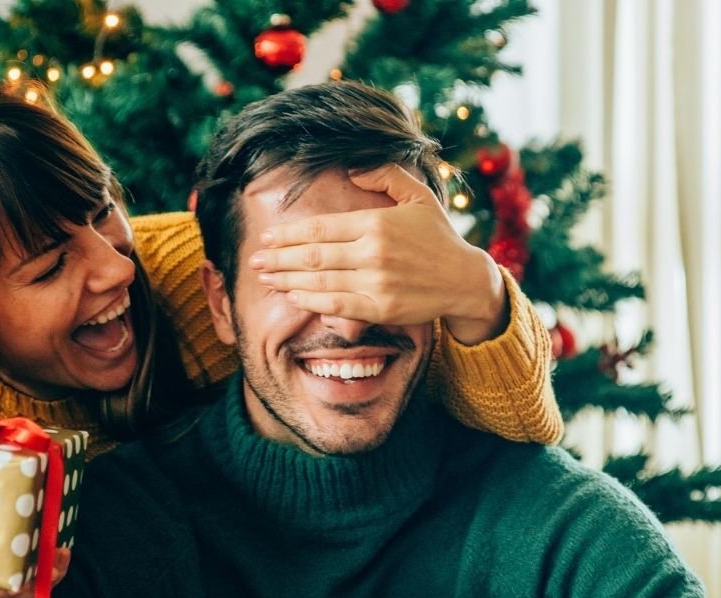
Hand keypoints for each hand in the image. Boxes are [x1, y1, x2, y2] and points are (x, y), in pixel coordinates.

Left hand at [249, 164, 506, 343]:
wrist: (465, 279)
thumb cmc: (438, 235)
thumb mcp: (418, 194)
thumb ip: (385, 175)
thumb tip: (351, 167)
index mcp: (376, 223)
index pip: (320, 228)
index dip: (289, 234)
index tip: (268, 237)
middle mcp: (373, 253)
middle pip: (312, 256)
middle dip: (278, 259)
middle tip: (255, 260)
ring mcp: (376, 283)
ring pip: (319, 282)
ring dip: (287, 281)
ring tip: (265, 279)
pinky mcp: (380, 308)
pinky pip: (335, 306)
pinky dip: (309, 302)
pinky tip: (292, 297)